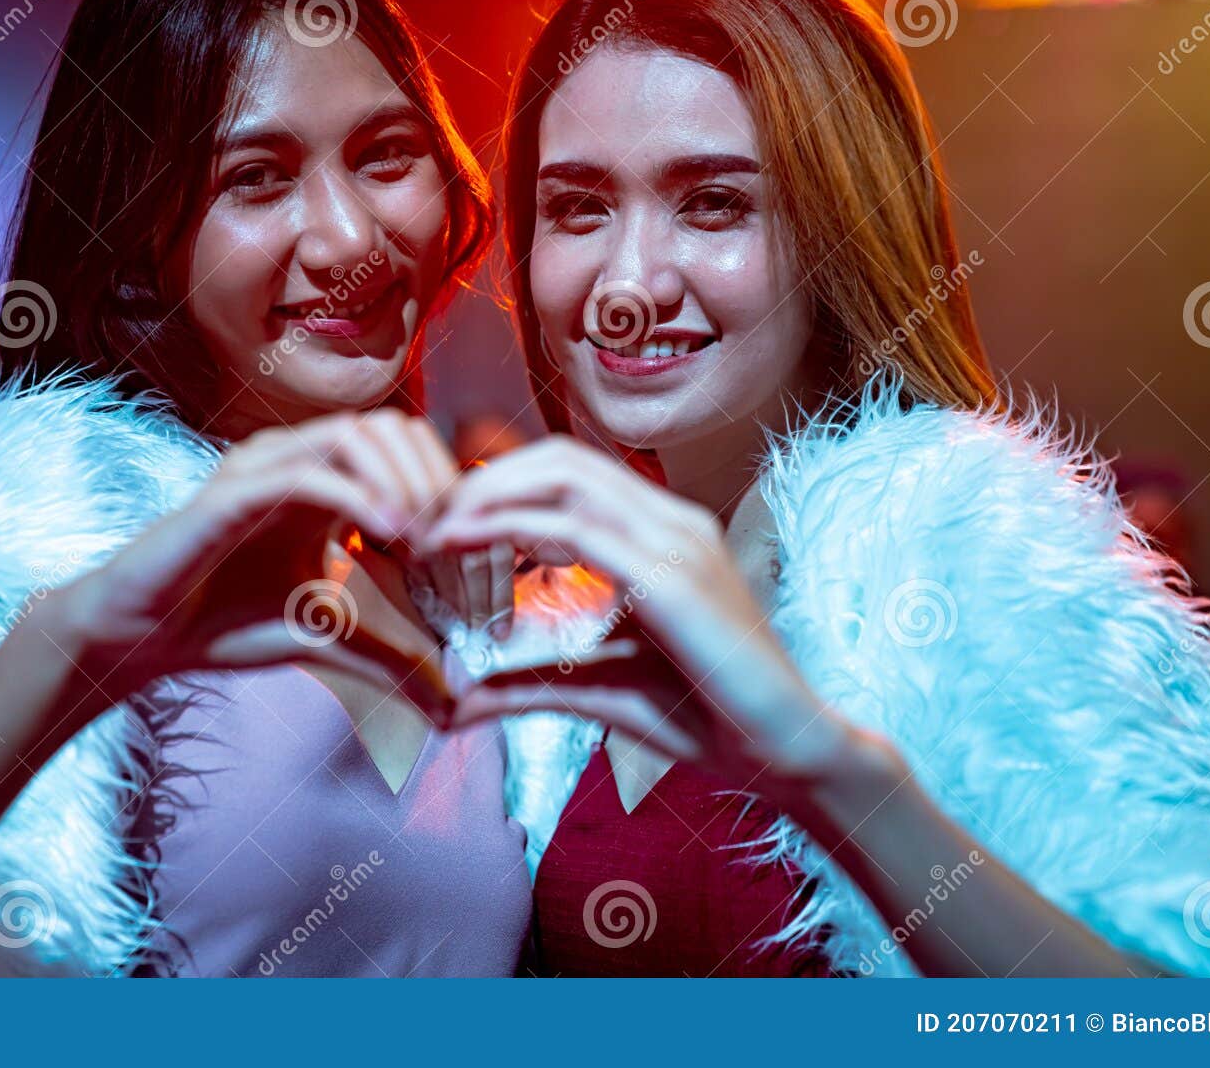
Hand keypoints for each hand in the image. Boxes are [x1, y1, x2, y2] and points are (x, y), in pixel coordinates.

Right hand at [38, 409, 463, 716]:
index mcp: (320, 481)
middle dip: (433, 477)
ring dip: (402, 481)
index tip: (462, 548)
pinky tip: (388, 533)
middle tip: (451, 541)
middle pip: (389, 427)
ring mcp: (260, 468)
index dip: (444, 486)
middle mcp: (293, 459)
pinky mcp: (231, 491)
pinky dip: (357, 495)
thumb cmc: (226, 624)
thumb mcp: (329, 636)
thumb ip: (391, 654)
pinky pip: (305, 473)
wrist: (142, 638)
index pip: (402, 446)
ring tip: (425, 538)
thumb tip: (450, 698)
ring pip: (354, 434)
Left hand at [418, 436, 857, 797]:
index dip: (502, 486)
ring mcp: (677, 540)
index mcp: (663, 532)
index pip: (571, 473)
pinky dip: (509, 526)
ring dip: (488, 494)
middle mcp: (672, 520)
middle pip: (560, 458)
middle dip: (485, 479)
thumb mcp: (597, 689)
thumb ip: (527, 685)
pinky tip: (461, 544)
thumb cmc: (704, 717)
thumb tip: (457, 703)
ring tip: (433, 529)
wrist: (784, 751)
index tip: (445, 526)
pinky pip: (577, 528)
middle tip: (425, 520)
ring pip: (564, 476)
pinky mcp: (672, 576)